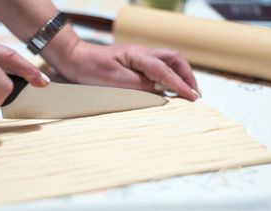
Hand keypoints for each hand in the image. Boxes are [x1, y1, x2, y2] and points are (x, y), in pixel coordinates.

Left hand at [61, 41, 199, 100]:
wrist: (75, 58)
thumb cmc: (90, 69)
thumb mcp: (115, 81)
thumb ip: (140, 85)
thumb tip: (162, 90)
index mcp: (137, 56)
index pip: (164, 71)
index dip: (180, 84)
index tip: (193, 97)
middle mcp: (141, 53)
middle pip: (173, 59)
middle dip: (187, 75)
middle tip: (195, 93)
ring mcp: (137, 56)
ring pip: (167, 61)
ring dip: (179, 74)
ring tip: (186, 90)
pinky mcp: (133, 62)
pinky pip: (157, 66)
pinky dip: (168, 75)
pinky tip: (167, 86)